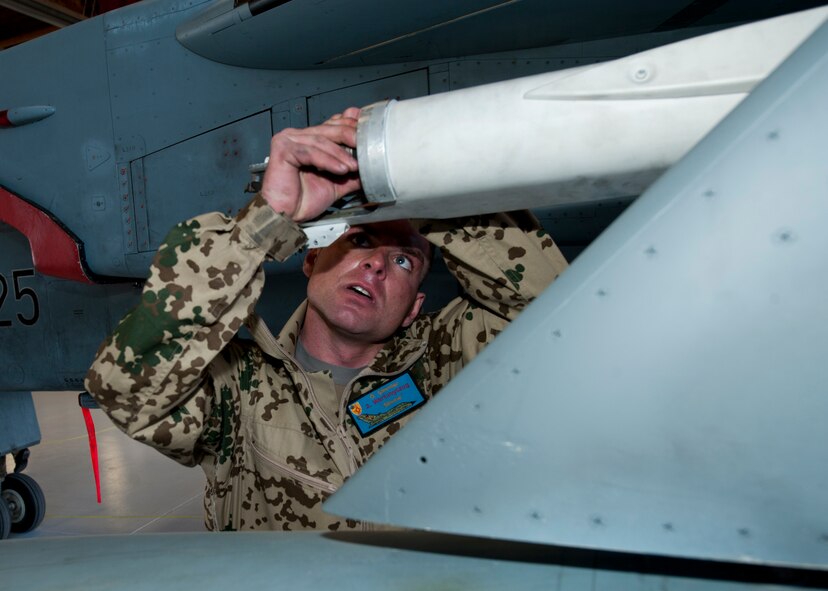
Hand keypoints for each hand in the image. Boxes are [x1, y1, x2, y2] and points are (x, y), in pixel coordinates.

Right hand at [261, 107, 361, 222]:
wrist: (286, 216)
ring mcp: (288, 140)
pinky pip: (309, 152)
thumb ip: (352, 174)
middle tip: (365, 144)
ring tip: (354, 166)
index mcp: (309, 140)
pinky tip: (340, 169)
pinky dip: (327, 160)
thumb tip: (374, 169)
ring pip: (320, 141)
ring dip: (340, 153)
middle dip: (349, 135)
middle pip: (328, 129)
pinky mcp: (282, 149)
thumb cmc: (303, 200)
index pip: (332, 124)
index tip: (367, 128)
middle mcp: (297, 136)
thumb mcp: (337, 184)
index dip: (350, 124)